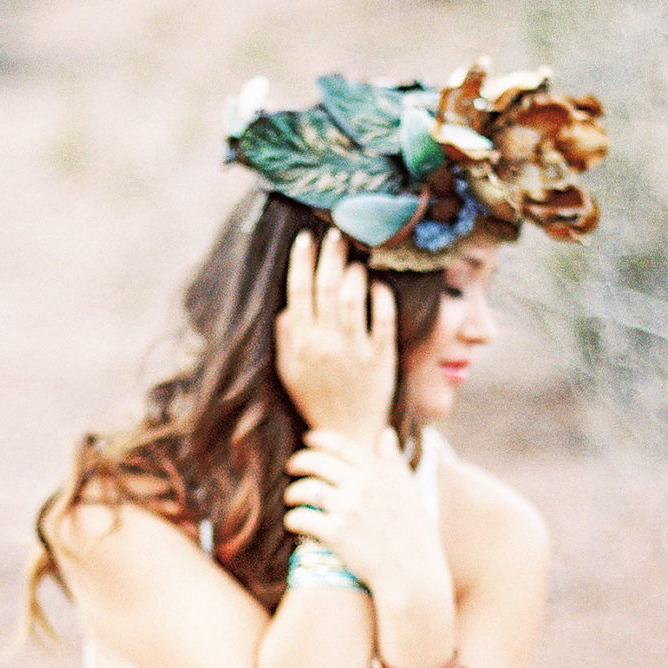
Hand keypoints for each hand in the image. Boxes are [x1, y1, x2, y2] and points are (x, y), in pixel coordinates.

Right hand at [273, 228, 395, 443]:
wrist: (348, 433)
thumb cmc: (315, 399)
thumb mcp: (289, 371)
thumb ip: (285, 337)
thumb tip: (288, 304)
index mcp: (301, 345)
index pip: (298, 292)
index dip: (302, 261)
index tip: (306, 238)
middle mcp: (326, 345)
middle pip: (326, 287)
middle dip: (330, 255)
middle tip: (336, 234)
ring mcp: (355, 351)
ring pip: (352, 298)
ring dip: (353, 271)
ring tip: (355, 259)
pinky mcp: (381, 358)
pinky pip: (382, 318)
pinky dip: (380, 296)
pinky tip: (378, 284)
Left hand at [283, 428, 452, 613]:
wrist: (412, 573)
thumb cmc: (413, 533)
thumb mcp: (409, 490)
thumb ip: (393, 460)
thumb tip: (385, 433)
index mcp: (380, 472)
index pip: (341, 446)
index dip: (319, 439)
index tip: (308, 439)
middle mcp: (362, 486)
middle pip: (317, 463)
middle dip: (299, 462)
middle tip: (291, 467)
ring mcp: (347, 509)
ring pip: (305, 490)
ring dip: (293, 492)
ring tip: (291, 497)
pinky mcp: (335, 534)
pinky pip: (300, 518)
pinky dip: (292, 519)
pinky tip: (293, 522)